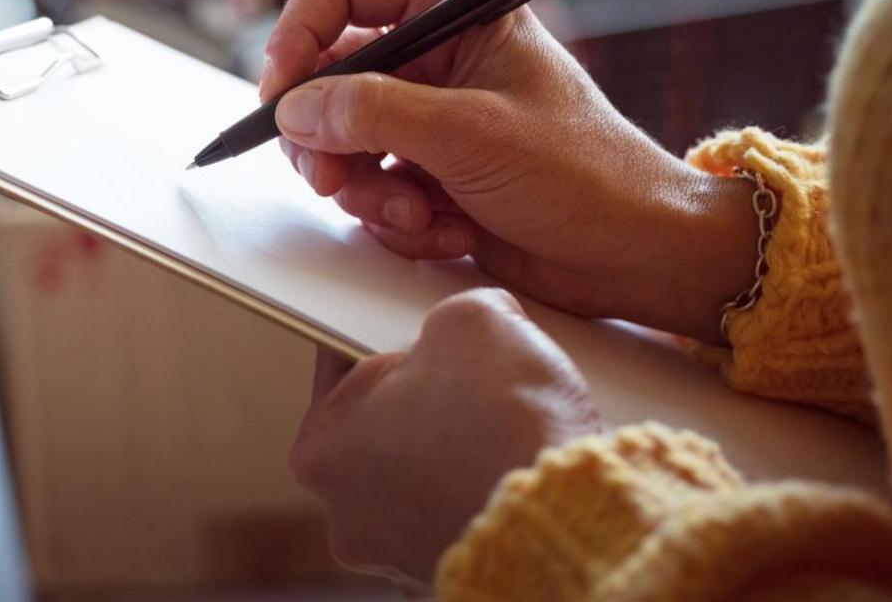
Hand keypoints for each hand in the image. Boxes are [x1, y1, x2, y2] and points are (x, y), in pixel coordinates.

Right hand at [260, 0, 756, 342]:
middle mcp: (437, 59)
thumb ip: (372, 113)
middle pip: (328, 74)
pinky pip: (370, 190)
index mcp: (458, 13)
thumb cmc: (588, 175)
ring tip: (416, 215)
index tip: (283, 89)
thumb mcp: (470, 134)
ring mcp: (429, 120)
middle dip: (326, 136)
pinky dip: (396, 220)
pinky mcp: (428, 176)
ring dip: (366, 189)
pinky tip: (448, 231)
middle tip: (332, 178)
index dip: (301, 29)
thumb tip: (294, 109)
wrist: (639, 255)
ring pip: (340, 141)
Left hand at [291, 289, 601, 588]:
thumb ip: (454, 314)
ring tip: (497, 432)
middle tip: (469, 384)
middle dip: (423, 403)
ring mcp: (394, 551)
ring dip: (453, 455)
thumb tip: (474, 323)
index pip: (341, 367)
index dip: (386, 341)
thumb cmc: (506, 426)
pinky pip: (457, 519)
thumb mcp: (476, 318)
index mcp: (322, 443)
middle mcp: (345, 509)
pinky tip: (506, 475)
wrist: (569, 512)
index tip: (415, 338)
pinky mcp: (446, 578)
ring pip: (419, 479)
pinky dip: (479, 499)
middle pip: (380, 429)